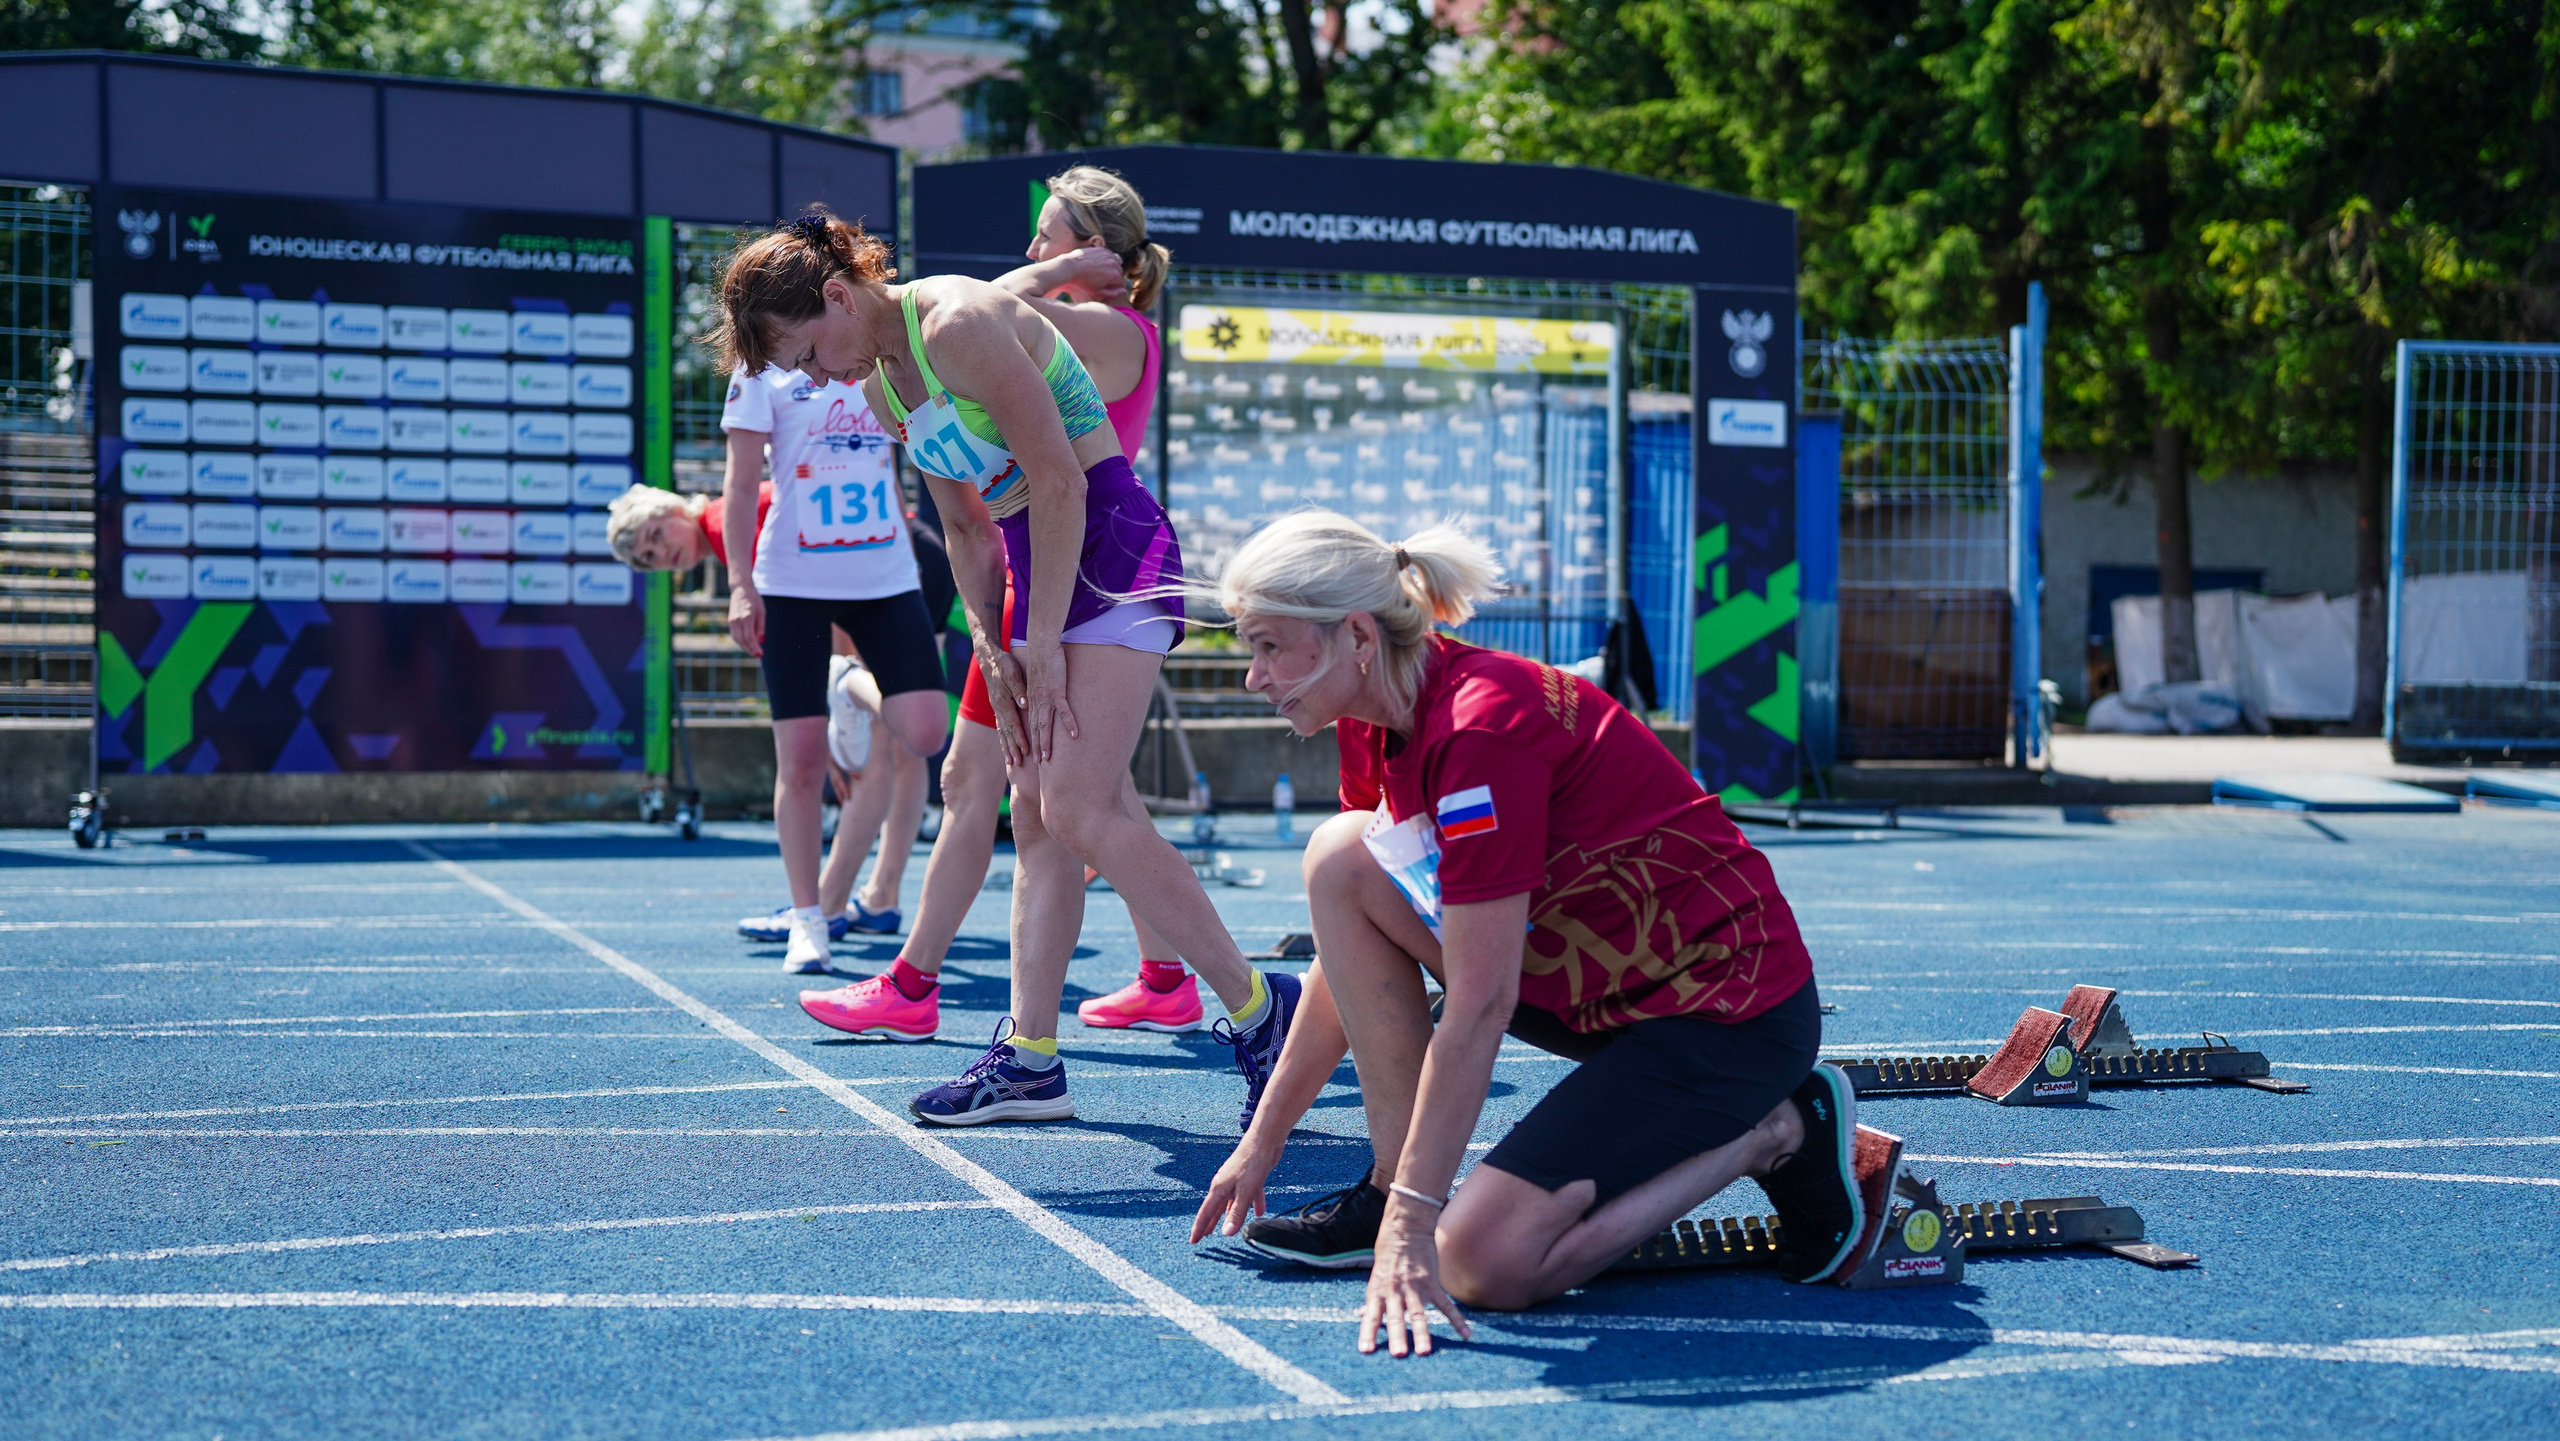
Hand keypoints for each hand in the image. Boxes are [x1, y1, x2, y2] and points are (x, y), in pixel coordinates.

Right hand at [727, 586, 764, 656]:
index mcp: (746, 617)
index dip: (754, 648)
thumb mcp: (762, 611)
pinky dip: (740, 641)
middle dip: (749, 650)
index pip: (749, 637)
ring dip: (744, 647)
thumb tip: (761, 641)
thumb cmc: (754, 599)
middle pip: (742, 640)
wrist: (740, 589)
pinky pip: (734, 635)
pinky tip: (746, 644)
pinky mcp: (730, 621)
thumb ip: (761, 626)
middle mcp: (737, 620)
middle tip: (758, 655)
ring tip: (753, 651)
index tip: (760, 654)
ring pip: (737, 639)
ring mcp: (732, 621)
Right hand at [977, 644, 1029, 766]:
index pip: (1013, 724)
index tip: (1026, 750)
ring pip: (1002, 732)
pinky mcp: (997, 706)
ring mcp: (996, 708)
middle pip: (1007, 733)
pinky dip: (1003, 738)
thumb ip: (1019, 690)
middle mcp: (998, 708)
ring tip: (1011, 762)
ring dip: (1007, 747)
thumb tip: (1024, 704)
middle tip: (1018, 764)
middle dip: (1013, 748)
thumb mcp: (1012, 673)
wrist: (989, 658)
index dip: (1020, 738)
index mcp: (1003, 702)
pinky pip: (1000, 726)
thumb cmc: (1003, 665)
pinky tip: (1006, 745)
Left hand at [1019, 639, 1076, 764]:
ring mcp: (1046, 697)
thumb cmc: (1043, 661)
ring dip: (1046, 742)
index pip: (1031, 724)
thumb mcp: (1038, 680)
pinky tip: (1074, 735)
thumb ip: (1040, 692)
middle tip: (1039, 763)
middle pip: (1036, 729)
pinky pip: (1064, 711)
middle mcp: (1037, 702)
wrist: (1042, 646)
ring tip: (1048, 758)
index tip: (1032, 753)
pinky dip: (1068, 723)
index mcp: (1032, 700)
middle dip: (1037, 747)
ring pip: (1045, 724)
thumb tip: (1043, 701)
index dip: (1031, 740)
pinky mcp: (1057, 690)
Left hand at [1049, 246, 1129, 304]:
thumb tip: (1124, 290)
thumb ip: (1112, 293)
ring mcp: (1108, 255)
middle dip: (1112, 274)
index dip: (1111, 284)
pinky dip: (1105, 258)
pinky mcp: (1102, 249)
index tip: (1102, 285)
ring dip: (1110, 265)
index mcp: (1115, 275)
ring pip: (1115, 261)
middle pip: (1118, 270)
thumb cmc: (1083, 283)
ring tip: (1100, 270)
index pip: (1119, 281)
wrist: (1070, 267)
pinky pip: (1108, 254)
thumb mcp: (1097, 292)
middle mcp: (1114, 263)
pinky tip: (1097, 263)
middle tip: (1100, 278)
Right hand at [1189, 1139, 1281, 1243]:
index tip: (1193, 1241)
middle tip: (1203, 1238)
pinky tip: (1260, 1212)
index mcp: (1219, 1188)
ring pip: (1231, 1203)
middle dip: (1210, 1224)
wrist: (1264, 1140)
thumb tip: (1226, 1233)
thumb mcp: (1245, 1191)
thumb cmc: (1252, 1162)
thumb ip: (1236, 1212)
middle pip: (1215, 1209)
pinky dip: (1253, 1203)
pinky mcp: (1249, 1177)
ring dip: (1229, 1216)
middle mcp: (1225, 1185)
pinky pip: (1249, 1194)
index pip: (1206, 1213)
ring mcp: (1236, 1181)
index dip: (1199, 1228)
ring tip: (1225, 1230)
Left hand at [1358, 1199, 1468, 1356]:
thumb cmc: (1387, 1256)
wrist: (1406, 1230)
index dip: (1367, 1333)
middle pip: (1396, 1317)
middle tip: (1398, 1355)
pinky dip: (1456, 1321)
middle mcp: (1394, 1291)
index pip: (1370, 1316)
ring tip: (1424, 1352)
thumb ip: (1372, 1299)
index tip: (1366, 1351)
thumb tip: (1360, 1314)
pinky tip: (1466, 1335)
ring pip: (1419, 1314)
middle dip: (1397, 1336)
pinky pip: (1445, 1305)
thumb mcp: (1375, 1278)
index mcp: (1378, 1292)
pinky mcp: (1432, 1283)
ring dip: (1422, 1333)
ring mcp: (1414, 1287)